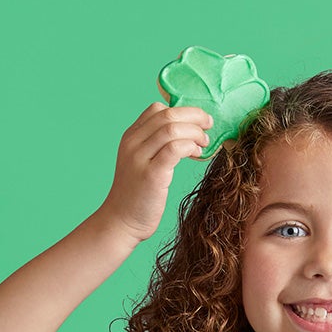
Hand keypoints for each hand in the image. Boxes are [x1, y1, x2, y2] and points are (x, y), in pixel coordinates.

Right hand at [99, 103, 211, 243]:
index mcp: (131, 137)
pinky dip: (190, 147)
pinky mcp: (151, 175)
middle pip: (167, 115)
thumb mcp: (143, 163)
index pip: (157, 109)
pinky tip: (197, 155)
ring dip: (195, 132)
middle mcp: (133, 143)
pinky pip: (174, 149)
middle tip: (209, 126)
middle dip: (194, 116)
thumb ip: (157, 147)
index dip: (182, 111)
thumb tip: (186, 134)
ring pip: (172, 129)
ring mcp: (140, 158)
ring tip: (205, 143)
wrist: (122, 221)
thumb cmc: (138, 195)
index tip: (198, 122)